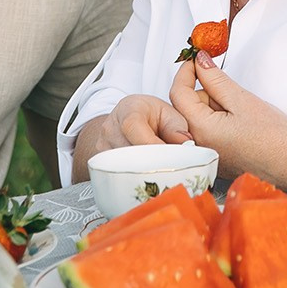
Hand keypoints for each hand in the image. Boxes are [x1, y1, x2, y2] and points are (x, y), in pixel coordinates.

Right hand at [74, 95, 192, 181]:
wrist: (129, 118)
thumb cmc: (153, 116)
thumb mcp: (169, 114)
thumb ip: (178, 128)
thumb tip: (185, 147)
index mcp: (128, 109)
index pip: (132, 127)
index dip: (151, 145)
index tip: (170, 157)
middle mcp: (110, 127)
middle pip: (128, 152)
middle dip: (151, 164)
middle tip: (170, 170)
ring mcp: (103, 146)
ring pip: (123, 167)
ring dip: (143, 172)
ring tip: (159, 170)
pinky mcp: (101, 163)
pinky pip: (118, 175)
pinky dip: (135, 178)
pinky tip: (147, 176)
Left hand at [169, 53, 286, 190]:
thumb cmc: (273, 139)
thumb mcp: (242, 100)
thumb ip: (216, 79)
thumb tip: (200, 61)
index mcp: (200, 130)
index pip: (178, 92)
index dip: (187, 71)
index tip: (198, 59)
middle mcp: (197, 144)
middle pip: (186, 105)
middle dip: (205, 91)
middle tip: (231, 91)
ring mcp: (206, 152)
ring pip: (198, 116)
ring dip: (213, 106)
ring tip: (241, 112)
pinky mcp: (215, 156)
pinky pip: (207, 130)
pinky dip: (218, 119)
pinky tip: (238, 124)